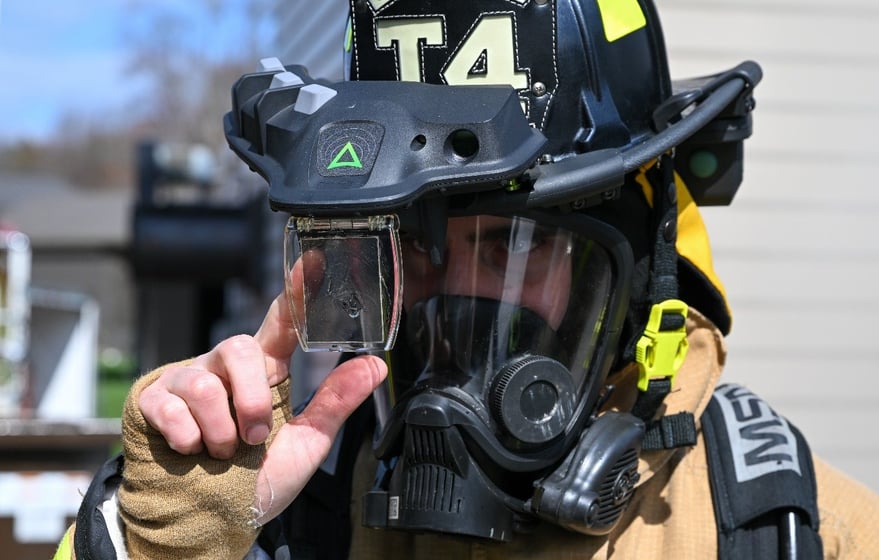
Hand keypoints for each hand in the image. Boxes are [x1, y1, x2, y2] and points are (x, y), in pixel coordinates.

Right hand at [138, 260, 386, 523]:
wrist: (209, 521)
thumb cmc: (257, 478)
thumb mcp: (306, 443)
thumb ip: (335, 402)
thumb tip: (376, 365)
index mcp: (264, 370)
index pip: (281, 321)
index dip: (296, 291)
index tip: (316, 260)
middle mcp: (225, 367)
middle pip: (239, 349)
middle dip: (251, 401)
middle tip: (255, 438)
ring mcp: (187, 380)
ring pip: (206, 385)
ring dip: (221, 432)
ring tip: (223, 452)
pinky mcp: (153, 400)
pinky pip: (171, 407)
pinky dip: (187, 439)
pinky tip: (190, 450)